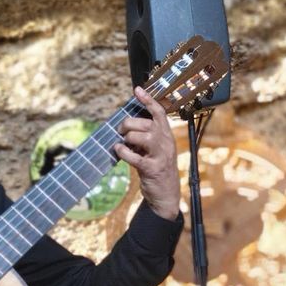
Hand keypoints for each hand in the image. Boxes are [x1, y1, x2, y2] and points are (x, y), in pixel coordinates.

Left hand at [115, 86, 180, 220]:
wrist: (166, 194)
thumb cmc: (158, 169)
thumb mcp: (156, 149)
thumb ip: (146, 136)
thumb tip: (127, 124)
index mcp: (167, 135)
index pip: (159, 112)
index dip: (148, 100)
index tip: (137, 90)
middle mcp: (166, 143)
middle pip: (145, 123)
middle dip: (128, 124)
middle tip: (121, 131)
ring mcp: (160, 156)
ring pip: (140, 136)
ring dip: (127, 138)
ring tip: (124, 144)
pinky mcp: (152, 168)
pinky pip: (133, 156)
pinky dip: (122, 151)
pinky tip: (118, 151)